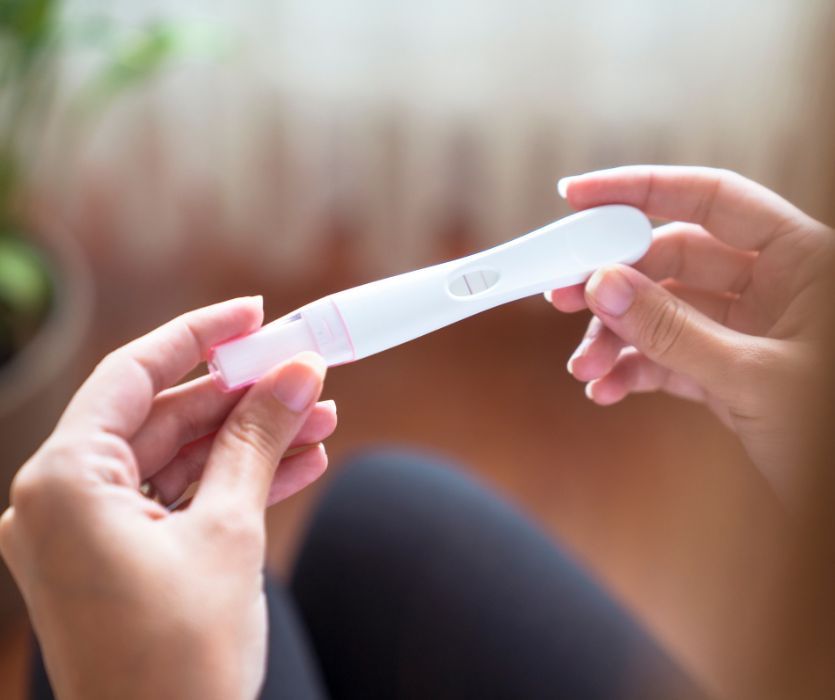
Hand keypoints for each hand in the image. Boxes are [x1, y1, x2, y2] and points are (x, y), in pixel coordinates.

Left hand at [0, 297, 336, 699]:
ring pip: (181, 460)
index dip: (200, 336)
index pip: (135, 374)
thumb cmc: (181, 660)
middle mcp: (64, 501)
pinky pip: (182, 501)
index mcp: (65, 482)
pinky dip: (237, 483)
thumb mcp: (229, 532)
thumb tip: (296, 372)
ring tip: (321, 420)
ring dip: (252, 441)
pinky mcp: (121, 561)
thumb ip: (257, 440)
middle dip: (244, 398)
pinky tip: (299, 464)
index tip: (254, 312)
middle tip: (307, 375)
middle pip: (164, 417)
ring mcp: (91, 534)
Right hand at [548, 166, 833, 501]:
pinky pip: (668, 358)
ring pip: (663, 313)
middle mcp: (772, 287)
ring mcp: (747, 331)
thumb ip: (675, 331)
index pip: (710, 199)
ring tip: (585, 367)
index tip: (577, 196)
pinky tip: (607, 388)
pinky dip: (633, 371)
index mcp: (801, 259)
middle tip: (563, 296)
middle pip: (672, 259)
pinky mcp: (728, 372)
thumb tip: (603, 286)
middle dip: (614, 281)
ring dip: (616, 337)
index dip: (641, 190)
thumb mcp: (756, 376)